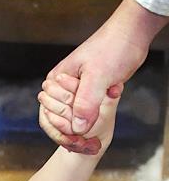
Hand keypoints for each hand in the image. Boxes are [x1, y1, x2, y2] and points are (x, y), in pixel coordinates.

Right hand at [39, 0, 161, 152]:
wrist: (131, 35)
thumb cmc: (113, 47)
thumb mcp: (99, 76)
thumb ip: (86, 103)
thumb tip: (78, 128)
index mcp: (55, 81)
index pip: (49, 116)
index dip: (63, 131)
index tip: (80, 139)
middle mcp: (61, 88)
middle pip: (57, 122)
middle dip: (73, 136)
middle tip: (90, 145)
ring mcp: (74, 92)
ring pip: (70, 122)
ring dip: (82, 134)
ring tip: (94, 144)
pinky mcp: (87, 94)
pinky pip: (83, 117)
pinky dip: (89, 128)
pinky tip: (96, 137)